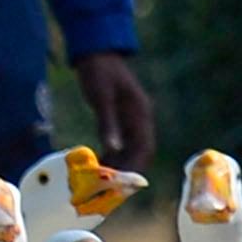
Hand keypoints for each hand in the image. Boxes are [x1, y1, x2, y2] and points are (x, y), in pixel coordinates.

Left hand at [72, 52, 154, 175]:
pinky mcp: (121, 119)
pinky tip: (101, 164)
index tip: (123, 184)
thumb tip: (113, 149)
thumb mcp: (101, 97)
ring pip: (131, 149)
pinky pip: (122, 143)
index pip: (145, 148)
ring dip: (121, 165)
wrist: (96, 53)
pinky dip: (114, 155)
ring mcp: (132, 119)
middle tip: (113, 188)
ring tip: (105, 181)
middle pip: (140, 152)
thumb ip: (108, 123)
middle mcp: (140, 119)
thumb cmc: (99, 72)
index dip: (136, 167)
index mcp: (140, 113)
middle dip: (129, 171)